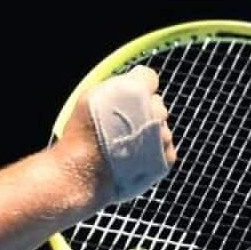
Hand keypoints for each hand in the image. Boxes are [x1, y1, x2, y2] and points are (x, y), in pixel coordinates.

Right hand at [57, 65, 176, 206]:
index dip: (136, 85)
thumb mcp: (90, 97)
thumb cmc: (82, 134)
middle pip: (155, 103)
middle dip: (142, 111)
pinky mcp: (167, 157)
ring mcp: (164, 135)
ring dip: (146, 132)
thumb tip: (130, 83)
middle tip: (120, 125)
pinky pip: (164, 148)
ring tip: (122, 145)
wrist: (85, 172)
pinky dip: (152, 152)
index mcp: (136, 91)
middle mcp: (155, 111)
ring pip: (160, 127)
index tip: (126, 97)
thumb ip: (115, 86)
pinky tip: (131, 157)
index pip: (149, 77)